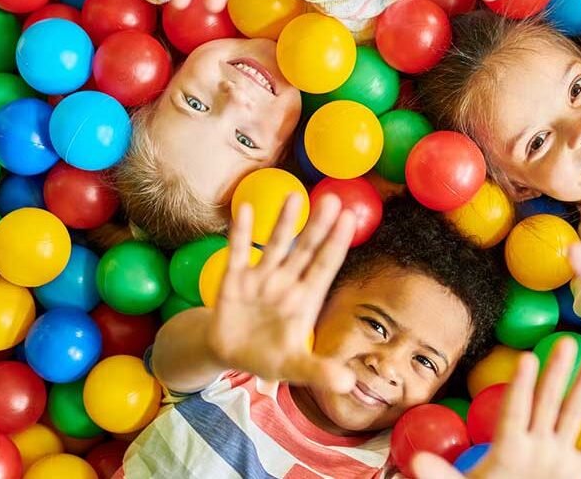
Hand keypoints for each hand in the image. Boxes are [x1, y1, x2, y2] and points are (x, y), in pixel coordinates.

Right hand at [207, 193, 356, 392]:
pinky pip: (237, 253)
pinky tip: (244, 209)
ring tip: (295, 196)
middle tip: (334, 199)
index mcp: (305, 300)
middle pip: (305, 250)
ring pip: (275, 245)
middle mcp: (286, 283)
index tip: (350, 219)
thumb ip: (319, 372)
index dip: (336, 244)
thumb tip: (346, 384)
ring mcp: (260, 278)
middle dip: (318, 226)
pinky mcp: (234, 280)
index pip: (324, 267)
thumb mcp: (295, 367)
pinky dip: (241, 233)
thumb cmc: (270, 356)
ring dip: (284, 222)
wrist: (229, 353)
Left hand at [410, 337, 580, 478]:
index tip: (526, 359)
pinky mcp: (576, 473)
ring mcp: (557, 457)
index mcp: (508, 448)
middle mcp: (535, 445)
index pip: (515, 411)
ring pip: (575, 416)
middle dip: (558, 373)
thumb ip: (442, 475)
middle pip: (548, 402)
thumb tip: (415, 462)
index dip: (520, 387)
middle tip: (566, 340)